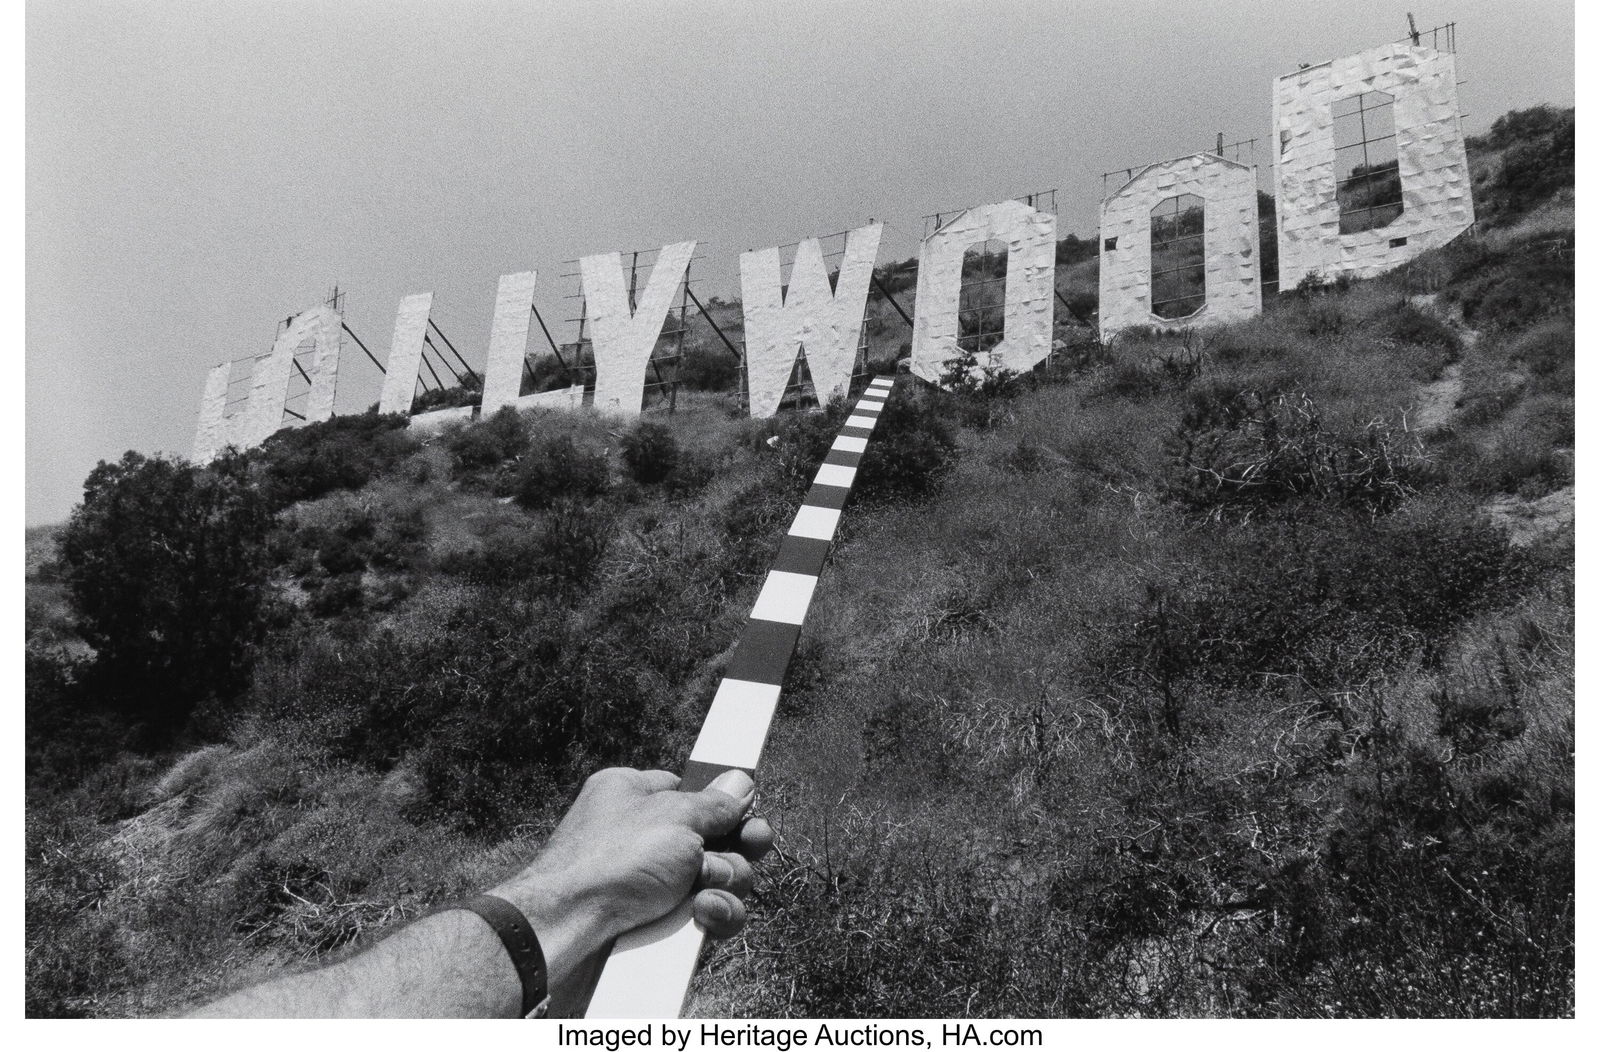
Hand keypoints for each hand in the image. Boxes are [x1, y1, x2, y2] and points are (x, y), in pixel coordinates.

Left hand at [489, 768, 774, 972]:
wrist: (568, 926)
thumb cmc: (609, 859)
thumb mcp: (674, 816)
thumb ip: (716, 803)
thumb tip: (740, 783)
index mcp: (634, 795)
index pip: (692, 794)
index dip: (724, 809)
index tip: (749, 819)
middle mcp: (641, 836)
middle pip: (713, 840)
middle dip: (734, 851)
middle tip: (747, 848)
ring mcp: (647, 882)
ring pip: (714, 883)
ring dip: (726, 885)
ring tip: (706, 890)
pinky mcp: (653, 922)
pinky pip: (702, 917)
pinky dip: (712, 916)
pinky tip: (703, 915)